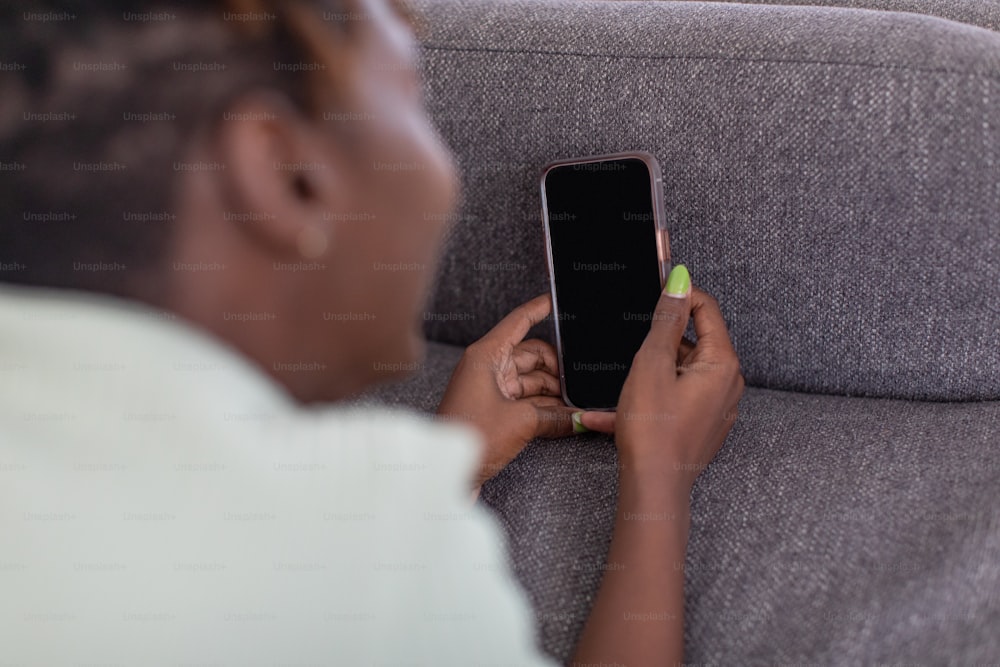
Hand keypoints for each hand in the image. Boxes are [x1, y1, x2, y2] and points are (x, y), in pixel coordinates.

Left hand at [437, 293, 578, 492]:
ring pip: (531, 380)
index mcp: (486, 356)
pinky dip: (544, 407)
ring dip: (553, 391)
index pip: (518, 322)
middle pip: (532, 355)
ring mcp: (490, 389)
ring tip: (577, 403)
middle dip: (558, 367)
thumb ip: (554, 415)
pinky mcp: (493, 410)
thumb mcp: (520, 422)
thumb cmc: (469, 439)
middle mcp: (487, 367)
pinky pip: (525, 400)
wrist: (443, 474)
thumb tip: (578, 417)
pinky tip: (565, 417)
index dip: (538, 309)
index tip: (556, 299)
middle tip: (582, 380)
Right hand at [581, 280, 743, 491]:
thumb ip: (666, 320)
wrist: (653, 486)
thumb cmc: (653, 429)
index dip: (679, 296)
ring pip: (681, 372)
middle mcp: (727, 384)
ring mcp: (716, 408)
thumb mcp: (653, 363)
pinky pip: (676, 399)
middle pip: (694, 342)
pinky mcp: (701, 426)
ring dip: (649, 373)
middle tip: (631, 347)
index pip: (707, 310)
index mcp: (721, 364)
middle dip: (660, 341)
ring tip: (618, 385)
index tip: (654, 293)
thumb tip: (679, 282)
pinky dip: (649, 398)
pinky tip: (611, 412)